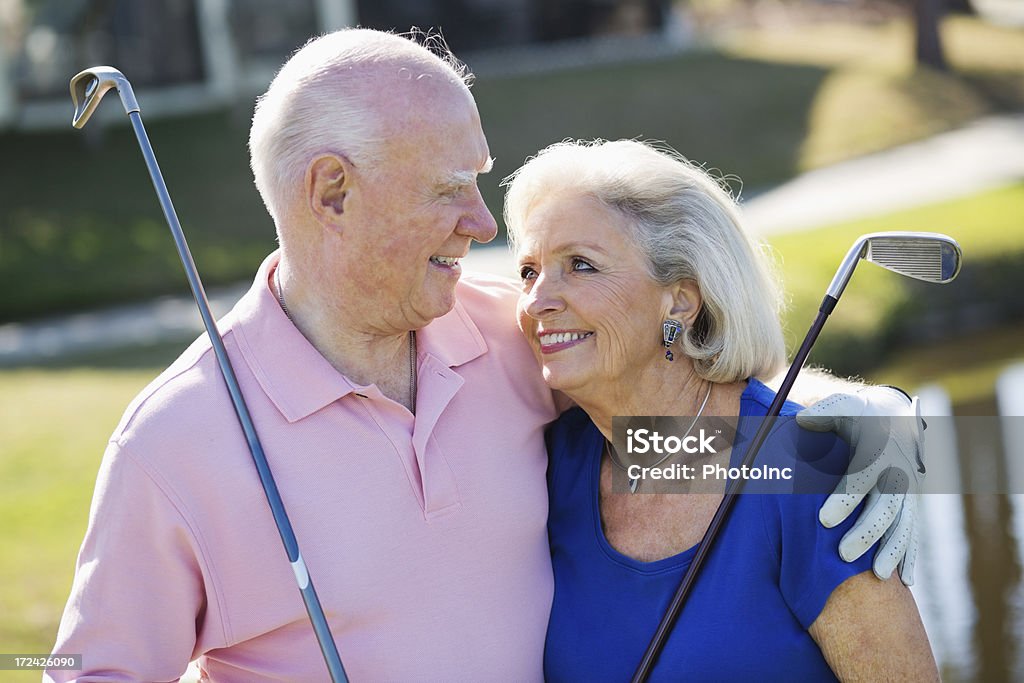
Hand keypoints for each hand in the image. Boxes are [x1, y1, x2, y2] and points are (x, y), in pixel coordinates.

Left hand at [796, 386, 924, 584]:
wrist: (895, 416)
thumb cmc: (858, 415)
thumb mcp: (842, 407)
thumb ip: (823, 413)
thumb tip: (801, 420)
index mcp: (878, 450)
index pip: (860, 479)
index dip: (844, 500)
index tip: (823, 520)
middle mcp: (898, 473)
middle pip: (886, 507)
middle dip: (866, 532)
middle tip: (842, 555)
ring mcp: (910, 491)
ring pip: (904, 524)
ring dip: (893, 550)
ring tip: (876, 575)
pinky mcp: (913, 504)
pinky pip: (914, 532)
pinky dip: (910, 555)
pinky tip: (905, 581)